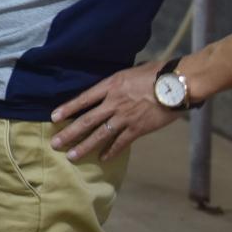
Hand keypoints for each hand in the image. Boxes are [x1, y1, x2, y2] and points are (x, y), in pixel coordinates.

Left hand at [50, 61, 180, 161]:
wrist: (177, 84)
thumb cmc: (156, 73)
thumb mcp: (129, 73)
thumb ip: (115, 83)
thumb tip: (106, 89)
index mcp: (110, 86)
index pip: (83, 99)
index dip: (68, 108)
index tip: (54, 117)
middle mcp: (113, 103)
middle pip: (87, 120)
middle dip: (69, 133)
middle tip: (55, 144)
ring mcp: (125, 117)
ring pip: (100, 135)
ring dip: (84, 146)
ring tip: (71, 156)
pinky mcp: (138, 128)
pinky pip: (121, 142)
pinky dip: (111, 151)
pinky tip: (103, 158)